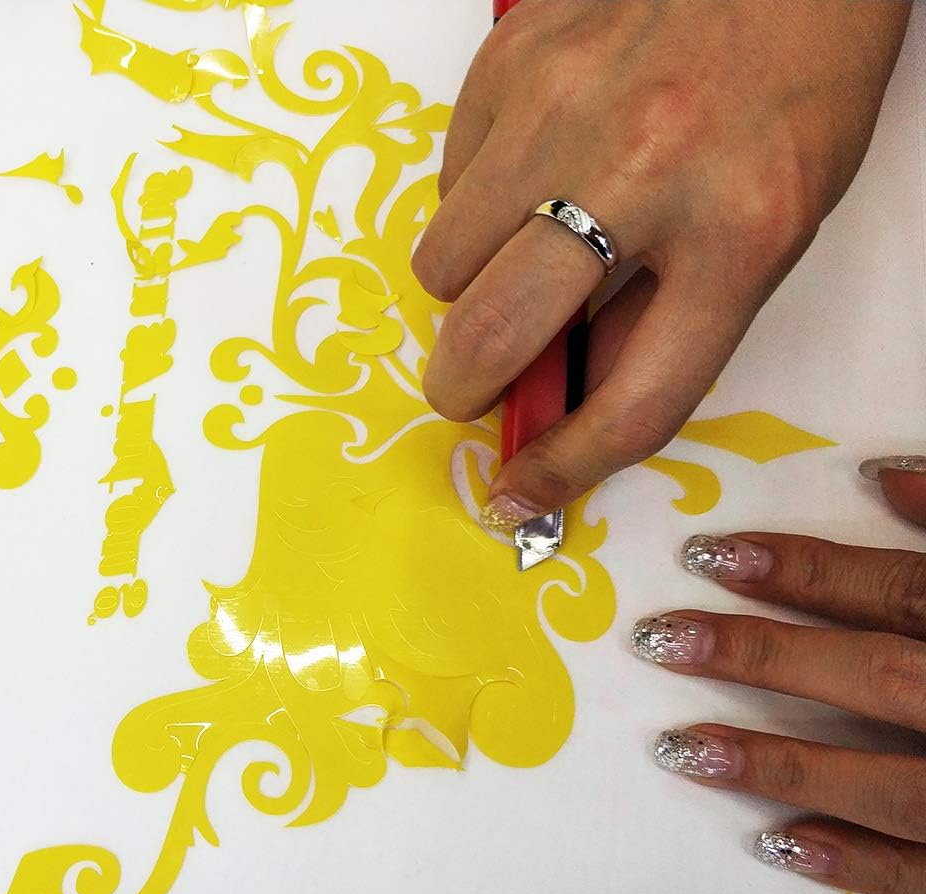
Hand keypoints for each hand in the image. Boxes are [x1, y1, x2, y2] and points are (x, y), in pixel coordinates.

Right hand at [413, 0, 909, 523]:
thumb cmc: (792, 85)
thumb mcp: (768, 224)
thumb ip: (664, 318)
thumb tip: (561, 390)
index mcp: (740, 232)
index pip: (631, 402)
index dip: (564, 468)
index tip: (525, 493)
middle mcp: (644, 168)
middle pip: (496, 337)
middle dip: (463, 388)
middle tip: (472, 385)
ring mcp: (563, 106)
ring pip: (443, 265)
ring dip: (467, 288)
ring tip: (516, 253)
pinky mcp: (511, 58)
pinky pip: (445, 181)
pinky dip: (473, 202)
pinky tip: (529, 171)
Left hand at [631, 457, 925, 893]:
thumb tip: (882, 478)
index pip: (903, 591)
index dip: (804, 570)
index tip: (712, 554)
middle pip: (880, 676)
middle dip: (766, 657)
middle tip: (663, 639)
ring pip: (894, 784)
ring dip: (783, 765)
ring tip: (681, 748)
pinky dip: (861, 863)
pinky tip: (778, 843)